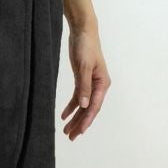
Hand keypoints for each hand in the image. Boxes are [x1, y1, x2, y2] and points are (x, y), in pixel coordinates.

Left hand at [61, 26, 110, 140]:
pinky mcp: (82, 79)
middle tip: (71, 137)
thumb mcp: (84, 66)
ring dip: (75, 118)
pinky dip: (71, 106)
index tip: (79, 132)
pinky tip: (64, 115)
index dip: (86, 120)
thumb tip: (83, 105)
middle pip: (88, 109)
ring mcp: (90, 83)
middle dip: (80, 123)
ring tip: (66, 130)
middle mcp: (98, 86)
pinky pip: (77, 97)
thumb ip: (83, 86)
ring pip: (82, 105)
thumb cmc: (86, 46)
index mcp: (102, 84)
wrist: (83, 31)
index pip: (94, 106)